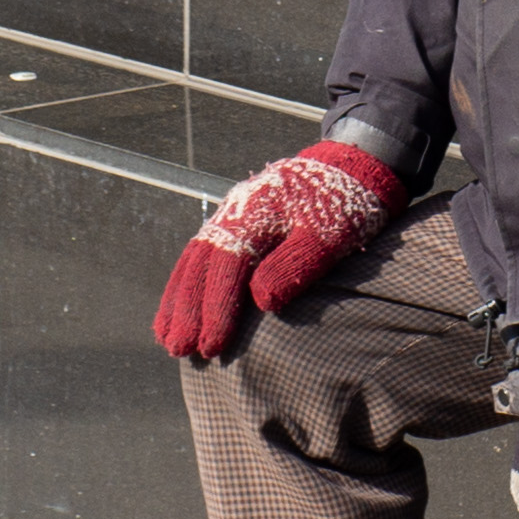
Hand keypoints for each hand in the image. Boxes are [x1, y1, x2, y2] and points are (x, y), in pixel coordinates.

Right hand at [153, 141, 398, 360]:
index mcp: (256, 209)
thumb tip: (261, 301)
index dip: (217, 307)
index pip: (228, 265)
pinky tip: (178, 309)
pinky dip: (187, 284)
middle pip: (201, 264)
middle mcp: (234, 210)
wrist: (352, 167)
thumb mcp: (332, 234)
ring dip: (179, 300)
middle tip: (179, 351)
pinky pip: (202, 256)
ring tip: (167, 339)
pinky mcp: (236, 224)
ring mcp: (231, 216)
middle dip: (188, 310)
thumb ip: (297, 263)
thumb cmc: (345, 205)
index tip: (211, 346)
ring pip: (194, 260)